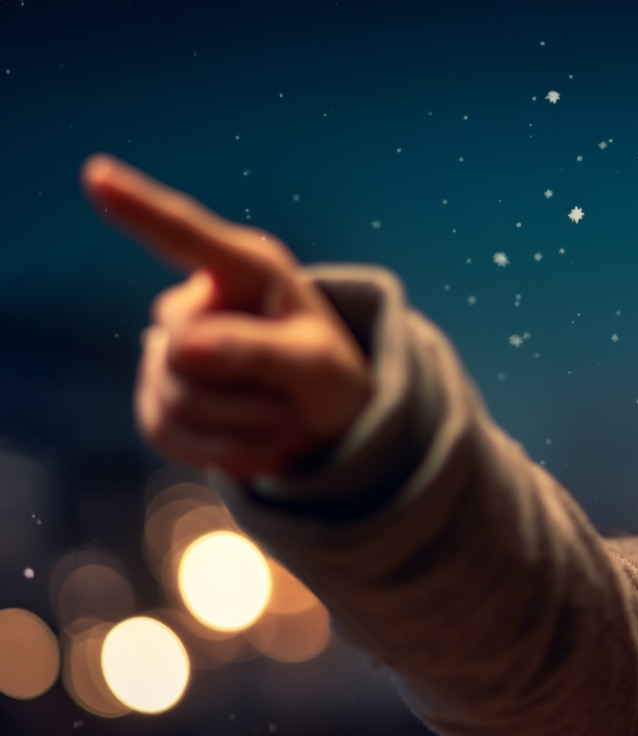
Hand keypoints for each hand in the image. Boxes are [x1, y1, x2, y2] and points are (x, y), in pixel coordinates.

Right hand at [80, 153, 371, 480]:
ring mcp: (168, 350)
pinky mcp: (157, 397)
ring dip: (243, 421)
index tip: (96, 173)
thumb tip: (181, 346)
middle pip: (187, 351)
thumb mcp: (317, 365)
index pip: (184, 235)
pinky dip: (222, 448)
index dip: (137, 205)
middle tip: (292, 394)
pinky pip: (167, 430)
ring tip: (281, 415)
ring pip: (177, 397)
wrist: (325, 425)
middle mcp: (197, 301)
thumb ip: (257, 350)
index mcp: (245, 269)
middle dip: (246, 386)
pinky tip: (254, 438)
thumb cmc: (329, 377)